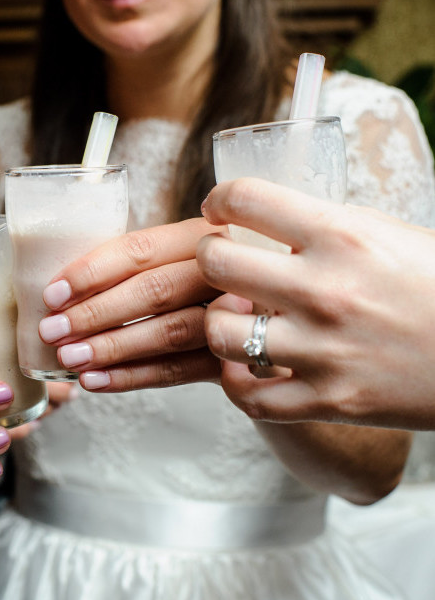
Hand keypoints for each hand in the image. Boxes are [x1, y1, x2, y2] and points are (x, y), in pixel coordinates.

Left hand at [36, 218, 221, 391]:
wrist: (263, 319)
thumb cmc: (199, 284)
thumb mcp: (175, 259)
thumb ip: (134, 267)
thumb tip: (57, 292)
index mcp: (203, 235)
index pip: (141, 249)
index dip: (92, 272)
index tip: (52, 295)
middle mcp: (227, 270)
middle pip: (155, 290)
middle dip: (96, 312)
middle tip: (52, 331)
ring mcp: (239, 315)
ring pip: (170, 332)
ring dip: (113, 348)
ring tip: (70, 359)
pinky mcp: (238, 358)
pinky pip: (181, 371)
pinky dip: (133, 377)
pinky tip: (96, 381)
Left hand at [198, 176, 434, 429]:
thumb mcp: (388, 234)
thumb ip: (322, 227)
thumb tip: (263, 220)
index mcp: (344, 236)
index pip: (248, 200)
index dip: (221, 200)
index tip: (218, 210)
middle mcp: (326, 290)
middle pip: (216, 264)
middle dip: (210, 258)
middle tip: (221, 263)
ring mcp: (325, 350)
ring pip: (219, 334)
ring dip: (218, 323)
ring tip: (235, 317)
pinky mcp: (330, 399)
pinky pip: (249, 396)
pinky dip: (239, 381)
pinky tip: (250, 365)